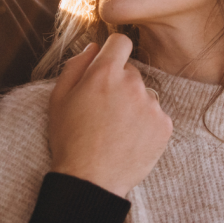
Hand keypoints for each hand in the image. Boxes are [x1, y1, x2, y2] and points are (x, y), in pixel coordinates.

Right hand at [47, 34, 172, 197]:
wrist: (90, 181)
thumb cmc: (70, 139)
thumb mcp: (58, 98)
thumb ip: (76, 65)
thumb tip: (95, 47)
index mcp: (105, 73)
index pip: (121, 41)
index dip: (113, 51)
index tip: (108, 65)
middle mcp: (132, 84)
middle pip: (131, 71)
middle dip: (119, 84)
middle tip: (104, 111)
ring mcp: (151, 105)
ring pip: (144, 94)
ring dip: (133, 105)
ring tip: (116, 130)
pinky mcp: (164, 125)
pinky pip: (156, 115)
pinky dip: (146, 124)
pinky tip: (129, 139)